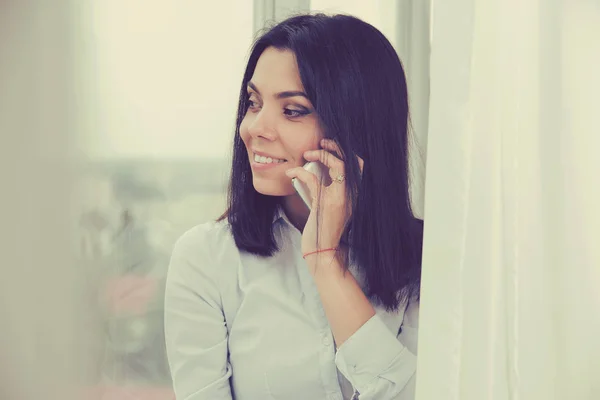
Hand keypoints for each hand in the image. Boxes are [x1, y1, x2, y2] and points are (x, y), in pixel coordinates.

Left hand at [285, 138, 363, 257]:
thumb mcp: (331, 209)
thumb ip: (328, 193)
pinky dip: (300, 172)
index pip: (357, 166)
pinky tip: (291, 172)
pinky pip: (313, 180)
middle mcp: (350, 195)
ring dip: (320, 154)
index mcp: (353, 195)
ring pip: (336, 165)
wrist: (325, 253)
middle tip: (321, 142)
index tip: (330, 146)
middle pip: (349, 161)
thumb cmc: (324, 231)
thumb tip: (317, 176)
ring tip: (307, 153)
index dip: (345, 151)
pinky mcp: (325, 204)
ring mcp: (339, 199)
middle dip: (335, 147)